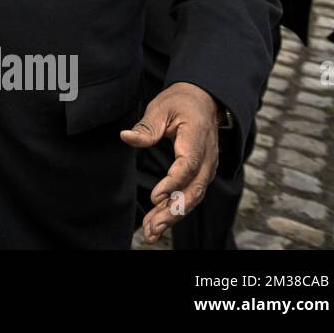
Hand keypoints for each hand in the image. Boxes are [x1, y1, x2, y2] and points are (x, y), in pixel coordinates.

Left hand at [120, 81, 219, 242]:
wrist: (203, 101)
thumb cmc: (180, 103)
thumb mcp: (161, 108)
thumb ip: (146, 127)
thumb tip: (125, 136)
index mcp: (197, 139)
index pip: (188, 166)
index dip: (172, 183)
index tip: (155, 196)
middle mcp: (208, 158)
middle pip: (193, 190)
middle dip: (173, 211)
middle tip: (152, 226)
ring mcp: (207, 168)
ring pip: (193, 197)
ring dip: (173, 216)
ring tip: (152, 231)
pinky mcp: (202, 175)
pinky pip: (191, 195)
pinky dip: (176, 211)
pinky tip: (159, 223)